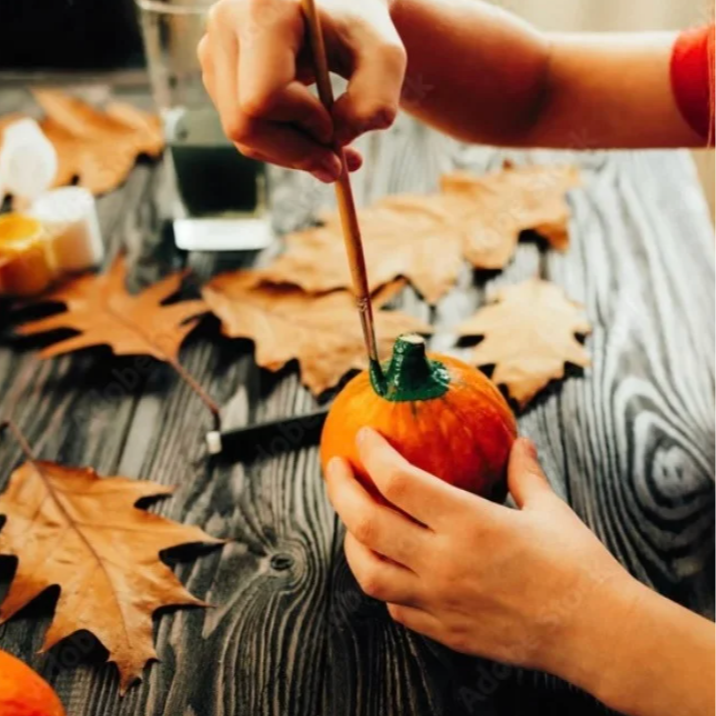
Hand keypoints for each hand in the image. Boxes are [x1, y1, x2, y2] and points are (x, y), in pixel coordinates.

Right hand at [198, 0, 406, 181]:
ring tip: (332, 149)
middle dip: (294, 152)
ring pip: (241, 135)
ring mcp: (214, 51)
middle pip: (243, 124)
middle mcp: (225, 24)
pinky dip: (279, 145)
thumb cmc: (363, 31)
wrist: (343, 12)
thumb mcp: (386, 59)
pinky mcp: (216, 74)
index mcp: (264, 9)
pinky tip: (310, 135)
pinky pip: (243, 131)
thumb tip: (336, 140)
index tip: (335, 124)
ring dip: (291, 154)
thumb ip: (375, 101)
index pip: (263, 97)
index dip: (303, 124)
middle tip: (335, 165)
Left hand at [325, 429, 640, 681]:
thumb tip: (519, 442)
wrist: (596, 635)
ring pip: (368, 572)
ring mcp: (439, 600)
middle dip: (341, 490)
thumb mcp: (549, 509)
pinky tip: (390, 566)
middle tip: (336, 468)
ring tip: (353, 520)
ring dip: (351, 540)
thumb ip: (524, 473)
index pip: (398, 481)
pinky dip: (383, 581)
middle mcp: (444, 562)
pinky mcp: (444, 630)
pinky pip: (395, 606)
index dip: (372, 454)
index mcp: (469, 523)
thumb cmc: (577, 567)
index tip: (363, 436)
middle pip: (366, 522)